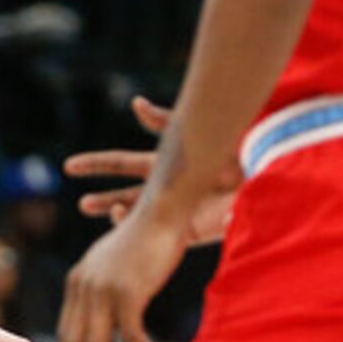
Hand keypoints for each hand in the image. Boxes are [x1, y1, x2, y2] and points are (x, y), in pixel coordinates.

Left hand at [59, 208, 186, 341]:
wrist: (160, 213)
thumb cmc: (143, 238)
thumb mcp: (112, 262)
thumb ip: (103, 285)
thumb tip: (108, 314)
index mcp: (77, 282)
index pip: (66, 331)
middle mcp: (84, 287)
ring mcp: (104, 290)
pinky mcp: (128, 291)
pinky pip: (129, 333)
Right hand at [66, 97, 234, 242]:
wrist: (272, 174)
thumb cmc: (237, 148)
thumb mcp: (199, 132)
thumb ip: (166, 121)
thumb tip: (135, 104)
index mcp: (163, 163)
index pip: (121, 163)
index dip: (95, 165)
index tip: (70, 167)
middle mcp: (166, 187)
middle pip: (124, 193)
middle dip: (102, 198)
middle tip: (81, 203)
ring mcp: (178, 210)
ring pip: (140, 220)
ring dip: (120, 219)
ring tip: (106, 229)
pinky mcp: (193, 230)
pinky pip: (162, 238)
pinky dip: (147, 236)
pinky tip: (137, 230)